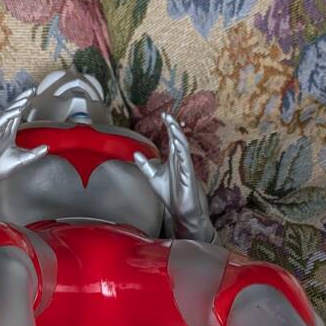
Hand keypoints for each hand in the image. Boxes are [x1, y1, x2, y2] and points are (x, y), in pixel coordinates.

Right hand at [0, 88, 47, 213]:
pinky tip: (15, 111)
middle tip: (31, 90)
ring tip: (25, 97)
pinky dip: (7, 117)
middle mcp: (1, 131)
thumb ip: (34, 154)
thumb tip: (47, 147)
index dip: (25, 104)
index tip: (34, 94)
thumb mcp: (21, 161)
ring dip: (15, 106)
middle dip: (21, 100)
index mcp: (8, 134)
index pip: (18, 115)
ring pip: (6, 115)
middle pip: (13, 111)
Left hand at [134, 112, 213, 239]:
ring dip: (179, 137)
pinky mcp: (189, 177)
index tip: (164, 114)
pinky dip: (182, 152)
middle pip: (178, 140)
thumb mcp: (152, 177)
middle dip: (174, 128)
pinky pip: (187, 162)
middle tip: (168, 116)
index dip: (169, 126)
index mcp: (174, 159)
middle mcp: (181, 161)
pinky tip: (178, 144)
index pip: (172, 139)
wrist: (180, 211)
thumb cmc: (170, 194)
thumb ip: (145, 165)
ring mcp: (186, 168)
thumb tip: (136, 153)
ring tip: (173, 126)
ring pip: (184, 149)